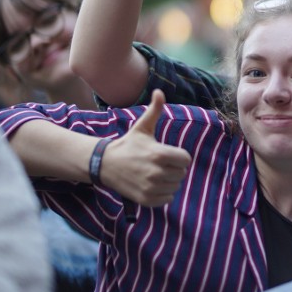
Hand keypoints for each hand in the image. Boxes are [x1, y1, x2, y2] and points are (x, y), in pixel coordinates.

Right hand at [101, 90, 191, 206]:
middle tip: (160, 163)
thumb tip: (159, 91)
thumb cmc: (128, 144)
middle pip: (181, 173)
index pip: (185, 159)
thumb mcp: (142, 127)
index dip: (179, 156)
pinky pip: (167, 199)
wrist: (106, 165)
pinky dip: (163, 194)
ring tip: (156, 173)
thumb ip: (154, 110)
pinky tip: (153, 184)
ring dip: (169, 181)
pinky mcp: (146, 199)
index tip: (168, 154)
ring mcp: (150, 187)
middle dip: (174, 168)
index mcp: (159, 154)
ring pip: (175, 186)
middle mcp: (156, 172)